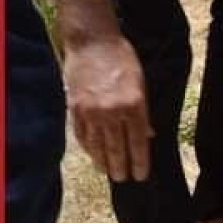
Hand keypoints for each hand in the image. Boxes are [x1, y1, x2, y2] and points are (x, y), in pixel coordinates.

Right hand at [62, 36, 152, 181]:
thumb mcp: (142, 84)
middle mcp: (112, 111)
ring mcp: (91, 111)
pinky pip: (82, 134)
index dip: (140, 161)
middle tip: (124, 180)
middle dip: (121, 166)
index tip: (141, 175)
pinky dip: (88, 147)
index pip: (137, 142)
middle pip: (116, 147)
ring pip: (97, 144)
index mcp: (134, 105)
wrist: (94, 43)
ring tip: (109, 172)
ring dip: (103, 161)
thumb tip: (148, 135)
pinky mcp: (75, 107)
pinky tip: (93, 155)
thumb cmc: (123, 60)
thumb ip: (143, 113)